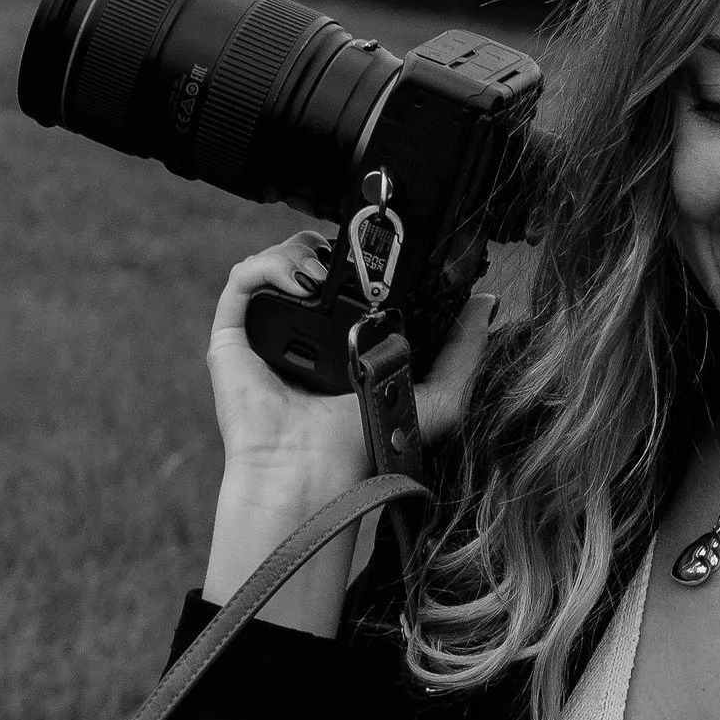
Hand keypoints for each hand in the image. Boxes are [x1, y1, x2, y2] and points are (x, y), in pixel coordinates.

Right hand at [207, 232, 501, 468]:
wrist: (310, 472)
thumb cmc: (363, 447)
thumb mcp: (436, 397)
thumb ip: (464, 352)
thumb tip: (487, 303)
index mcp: (342, 345)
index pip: (349, 281)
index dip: (363, 260)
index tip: (383, 251)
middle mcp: (301, 336)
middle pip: (310, 260)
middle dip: (330, 246)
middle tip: (351, 260)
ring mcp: (265, 333)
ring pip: (277, 261)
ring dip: (302, 250)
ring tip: (324, 275)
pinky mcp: (231, 336)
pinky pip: (243, 278)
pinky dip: (270, 264)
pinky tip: (299, 283)